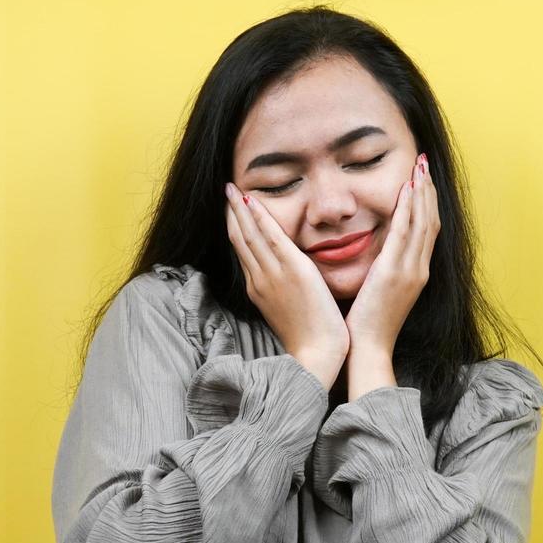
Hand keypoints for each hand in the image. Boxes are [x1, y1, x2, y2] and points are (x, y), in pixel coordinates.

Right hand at [224, 181, 349, 388]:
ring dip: (240, 208)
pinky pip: (271, 237)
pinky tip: (252, 200)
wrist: (316, 355)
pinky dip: (260, 217)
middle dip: (232, 212)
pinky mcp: (293, 270)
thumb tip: (285, 280)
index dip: (234, 228)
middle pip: (239, 239)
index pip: (242, 251)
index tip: (231, 210)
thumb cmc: (309, 338)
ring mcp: (273, 274)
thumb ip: (282, 292)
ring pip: (249, 234)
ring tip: (232, 188)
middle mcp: (259, 279)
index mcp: (257, 289)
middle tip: (226, 189)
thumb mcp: (288, 311)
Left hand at [342, 153, 437, 353]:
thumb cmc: (368, 325)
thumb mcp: (380, 293)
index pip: (427, 230)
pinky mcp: (394, 273)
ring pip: (422, 222)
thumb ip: (384, 271)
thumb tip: (378, 255)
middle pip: (430, 220)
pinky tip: (406, 190)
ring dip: (421, 193)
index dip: (427, 203)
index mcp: (416, 274)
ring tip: (419, 167)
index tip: (423, 180)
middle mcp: (419, 269)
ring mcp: (410, 271)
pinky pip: (405, 234)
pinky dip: (408, 209)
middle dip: (428, 190)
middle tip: (424, 163)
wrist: (368, 350)